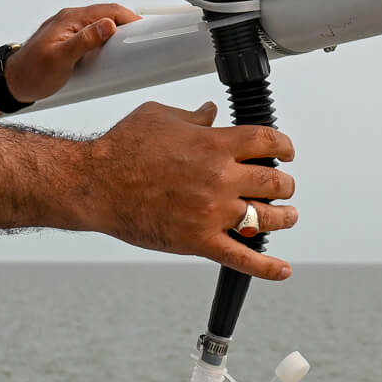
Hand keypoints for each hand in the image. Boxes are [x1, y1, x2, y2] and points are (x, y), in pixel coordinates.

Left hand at [0, 3, 139, 106]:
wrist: (12, 84)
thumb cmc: (31, 73)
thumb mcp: (61, 59)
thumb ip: (84, 41)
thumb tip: (108, 25)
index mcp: (70, 19)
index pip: (108, 10)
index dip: (129, 18)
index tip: (145, 29)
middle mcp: (70, 20)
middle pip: (107, 16)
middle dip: (126, 27)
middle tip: (141, 41)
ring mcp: (69, 30)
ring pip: (100, 26)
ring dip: (116, 36)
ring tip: (129, 49)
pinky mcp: (68, 42)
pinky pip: (92, 37)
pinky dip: (105, 44)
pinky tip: (110, 56)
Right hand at [78, 100, 296, 278]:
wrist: (96, 184)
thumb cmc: (122, 149)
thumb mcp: (159, 117)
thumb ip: (193, 117)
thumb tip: (211, 113)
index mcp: (212, 144)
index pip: (267, 141)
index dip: (283, 145)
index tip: (284, 151)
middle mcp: (219, 178)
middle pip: (274, 182)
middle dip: (284, 183)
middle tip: (282, 185)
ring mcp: (211, 212)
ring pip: (266, 218)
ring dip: (283, 217)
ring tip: (285, 216)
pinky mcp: (199, 241)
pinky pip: (242, 259)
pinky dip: (266, 267)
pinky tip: (281, 268)